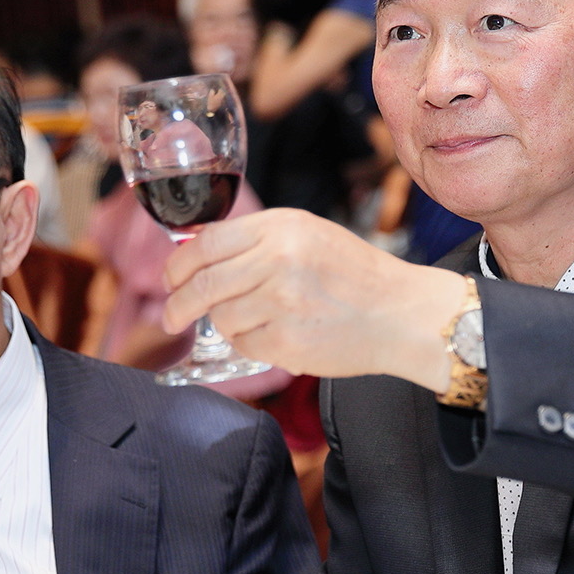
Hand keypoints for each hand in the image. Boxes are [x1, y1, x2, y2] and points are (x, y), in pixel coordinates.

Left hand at [161, 209, 465, 389]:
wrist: (402, 314)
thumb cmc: (357, 275)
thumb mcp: (308, 235)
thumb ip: (257, 241)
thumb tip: (198, 256)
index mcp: (281, 228)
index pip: (206, 244)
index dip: (178, 265)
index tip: (171, 279)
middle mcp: (278, 260)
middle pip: (202, 285)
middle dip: (178, 304)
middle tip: (172, 316)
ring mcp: (282, 303)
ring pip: (221, 318)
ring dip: (226, 324)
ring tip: (256, 322)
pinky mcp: (287, 342)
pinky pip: (244, 345)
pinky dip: (251, 344)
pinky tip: (279, 335)